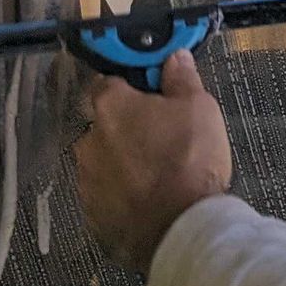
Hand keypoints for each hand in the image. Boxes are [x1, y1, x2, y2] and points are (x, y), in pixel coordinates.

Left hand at [76, 50, 232, 275]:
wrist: (179, 229)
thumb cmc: (189, 159)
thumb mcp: (200, 108)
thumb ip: (182, 78)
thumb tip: (174, 57)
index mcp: (109, 107)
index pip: (108, 82)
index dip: (131, 87)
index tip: (152, 95)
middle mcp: (87, 141)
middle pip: (105, 125)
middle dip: (127, 129)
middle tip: (161, 139)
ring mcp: (86, 182)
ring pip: (104, 163)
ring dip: (123, 164)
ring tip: (158, 176)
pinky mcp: (92, 216)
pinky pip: (107, 197)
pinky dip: (123, 196)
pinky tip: (149, 202)